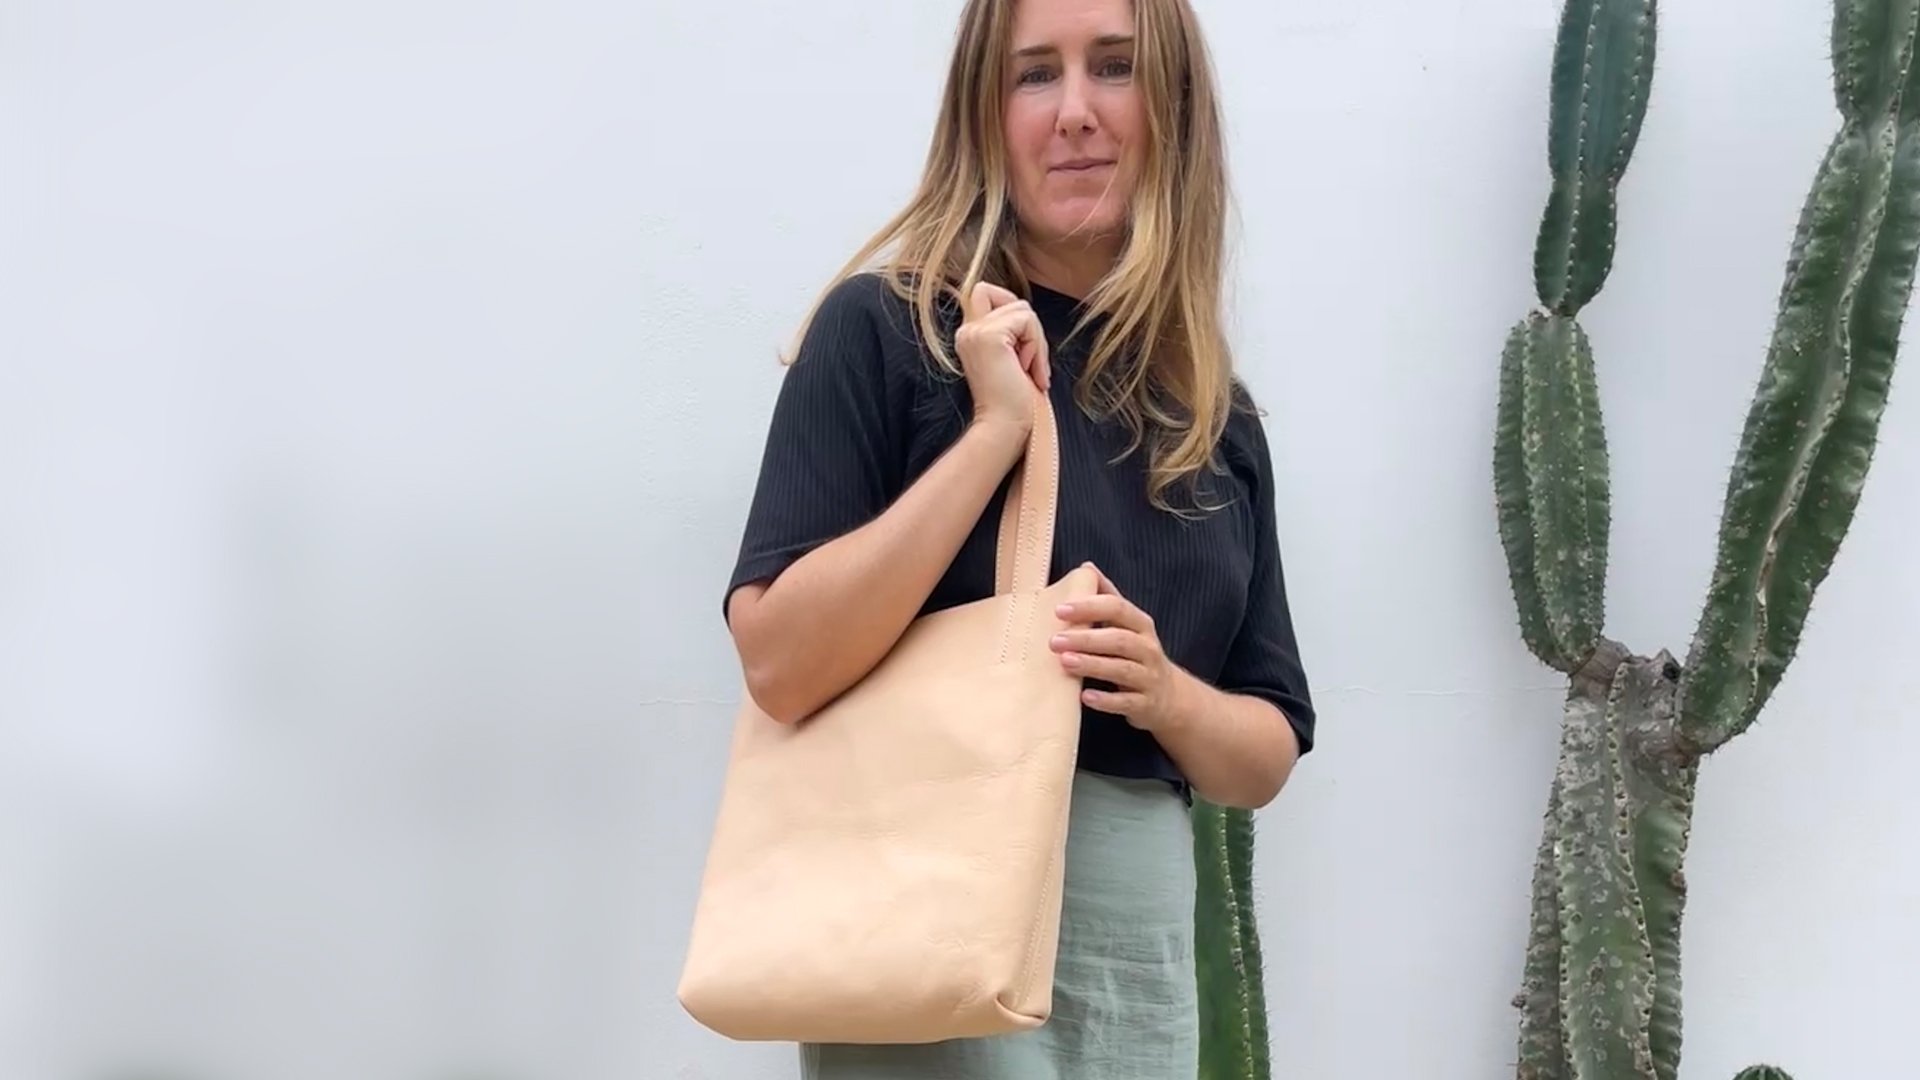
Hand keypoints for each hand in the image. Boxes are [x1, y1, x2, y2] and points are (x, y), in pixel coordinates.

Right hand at [955, 281, 1049, 434]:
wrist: (1004, 427)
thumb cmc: (1013, 402)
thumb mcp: (1010, 359)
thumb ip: (1010, 333)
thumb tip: (1027, 315)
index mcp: (968, 335)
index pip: (984, 291)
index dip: (1010, 306)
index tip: (1021, 347)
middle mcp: (966, 330)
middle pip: (1011, 299)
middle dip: (1031, 329)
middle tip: (1030, 364)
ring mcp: (975, 331)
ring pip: (1023, 310)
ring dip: (1037, 342)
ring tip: (1029, 371)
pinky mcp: (989, 336)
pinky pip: (1027, 321)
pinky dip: (1037, 347)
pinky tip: (1028, 372)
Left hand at [1049, 563, 1190, 731]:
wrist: (1169, 696)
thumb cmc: (1137, 654)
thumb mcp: (1127, 624)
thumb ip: (1107, 597)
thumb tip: (1086, 567)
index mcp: (1141, 624)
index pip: (1117, 608)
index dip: (1090, 607)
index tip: (1060, 610)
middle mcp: (1148, 648)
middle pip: (1119, 639)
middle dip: (1086, 638)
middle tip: (1054, 640)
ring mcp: (1148, 677)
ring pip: (1123, 669)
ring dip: (1093, 665)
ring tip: (1065, 662)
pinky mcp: (1145, 703)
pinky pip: (1126, 702)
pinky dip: (1106, 700)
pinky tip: (1085, 697)